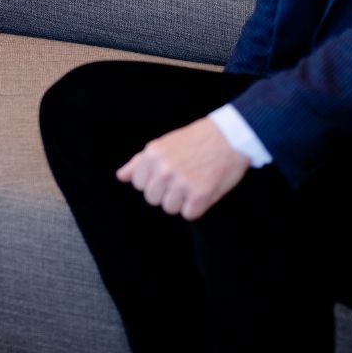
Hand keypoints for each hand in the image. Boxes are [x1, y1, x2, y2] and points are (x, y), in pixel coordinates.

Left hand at [117, 118, 250, 220]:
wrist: (229, 137)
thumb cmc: (195, 141)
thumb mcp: (162, 144)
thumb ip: (139, 162)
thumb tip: (122, 177)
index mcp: (152, 156)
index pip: (139, 184)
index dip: (154, 182)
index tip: (168, 175)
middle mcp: (164, 169)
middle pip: (153, 199)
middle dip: (167, 193)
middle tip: (183, 180)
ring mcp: (182, 182)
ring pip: (170, 208)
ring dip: (182, 201)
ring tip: (193, 185)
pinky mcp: (200, 194)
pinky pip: (189, 214)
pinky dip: (197, 207)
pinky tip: (203, 192)